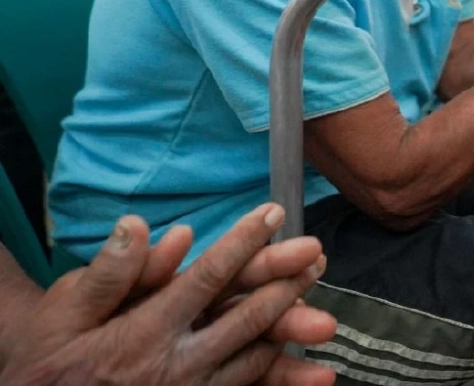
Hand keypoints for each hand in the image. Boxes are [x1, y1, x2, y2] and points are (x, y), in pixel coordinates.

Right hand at [3, 204, 335, 385]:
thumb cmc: (49, 358)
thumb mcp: (63, 311)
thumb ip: (108, 274)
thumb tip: (140, 226)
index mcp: (145, 333)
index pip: (208, 279)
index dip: (244, 243)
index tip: (272, 212)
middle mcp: (175, 365)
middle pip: (246, 319)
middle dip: (285, 282)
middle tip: (316, 253)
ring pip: (253, 359)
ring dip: (288, 329)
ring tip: (318, 298)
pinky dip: (274, 378)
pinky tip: (299, 364)